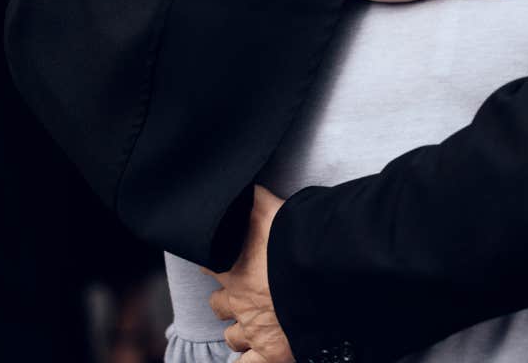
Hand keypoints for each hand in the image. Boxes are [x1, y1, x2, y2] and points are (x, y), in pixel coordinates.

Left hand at [208, 186, 292, 362]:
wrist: (318, 268)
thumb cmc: (294, 235)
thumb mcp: (267, 206)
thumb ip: (254, 197)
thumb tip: (242, 182)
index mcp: (233, 263)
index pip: (209, 260)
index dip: (215, 259)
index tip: (223, 259)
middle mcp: (238, 298)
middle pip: (219, 303)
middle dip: (228, 301)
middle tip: (245, 295)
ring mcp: (253, 327)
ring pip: (233, 336)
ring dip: (239, 332)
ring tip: (253, 326)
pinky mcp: (271, 352)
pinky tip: (253, 360)